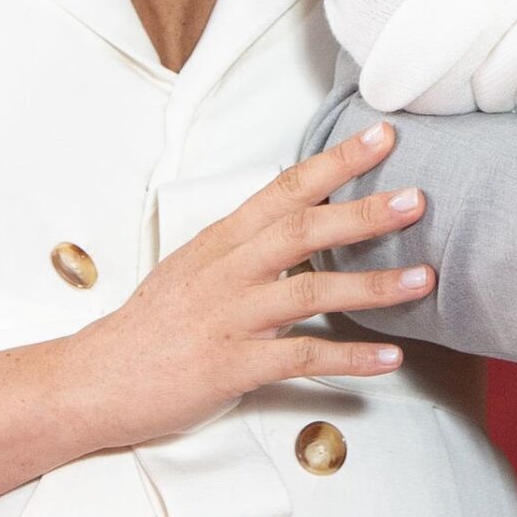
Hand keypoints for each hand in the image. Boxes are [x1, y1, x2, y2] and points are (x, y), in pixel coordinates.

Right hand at [73, 122, 434, 445]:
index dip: (335, 161)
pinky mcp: (231, 366)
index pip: (284, 188)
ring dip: (372, 287)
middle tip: (416, 199)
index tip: (380, 138)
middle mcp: (228, 271)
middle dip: (363, 212)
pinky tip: (390, 358)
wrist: (94, 379)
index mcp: (222, 241)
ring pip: (310, 293)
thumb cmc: (151, 324)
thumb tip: (301, 215)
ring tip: (422, 280)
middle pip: (302, 230)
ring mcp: (229, 318)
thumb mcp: (195, 266)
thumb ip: (247, 243)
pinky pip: (301, 360)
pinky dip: (350, 358)